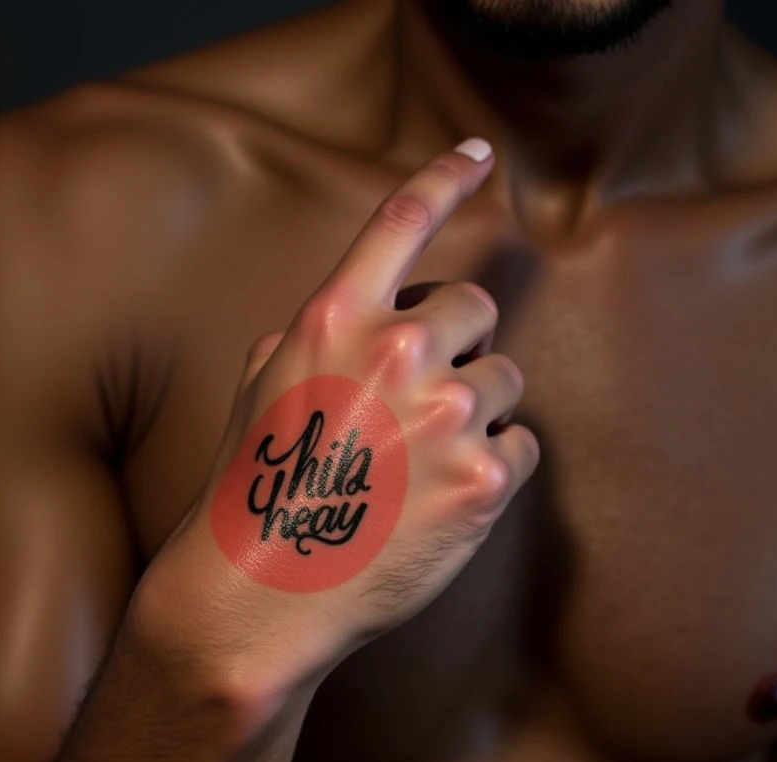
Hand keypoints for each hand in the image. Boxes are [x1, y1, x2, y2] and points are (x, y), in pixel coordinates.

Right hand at [146, 140, 538, 695]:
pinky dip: (494, 464)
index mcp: (333, 321)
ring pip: (504, 380)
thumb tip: (357, 322)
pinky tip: (444, 496)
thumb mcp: (259, 390)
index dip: (445, 177)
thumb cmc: (255, 490)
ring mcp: (444, 415)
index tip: (478, 154)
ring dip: (475, 410)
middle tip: (422, 400)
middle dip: (456, 346)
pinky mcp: (481, 480)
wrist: (265, 592)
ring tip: (421, 462)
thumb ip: (311, 337)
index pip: (399, 222)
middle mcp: (395, 353)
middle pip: (474, 308)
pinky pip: (521, 444)